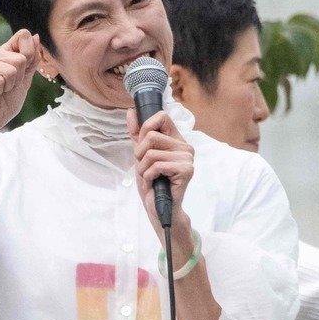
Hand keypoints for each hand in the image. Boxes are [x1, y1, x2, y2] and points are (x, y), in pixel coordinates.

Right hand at [0, 29, 40, 134]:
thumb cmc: (5, 101)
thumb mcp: (25, 79)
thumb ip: (32, 59)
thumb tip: (36, 36)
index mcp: (4, 51)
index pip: (23, 36)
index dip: (28, 55)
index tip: (20, 74)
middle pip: (20, 59)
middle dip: (17, 79)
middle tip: (5, 87)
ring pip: (10, 71)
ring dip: (7, 86)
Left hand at [127, 107, 195, 237]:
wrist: (158, 207)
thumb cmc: (152, 182)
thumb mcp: (140, 155)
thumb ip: (137, 133)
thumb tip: (130, 112)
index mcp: (176, 140)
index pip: (162, 117)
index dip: (146, 128)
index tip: (143, 146)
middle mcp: (185, 146)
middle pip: (151, 136)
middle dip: (140, 155)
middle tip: (146, 168)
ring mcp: (187, 158)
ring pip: (151, 153)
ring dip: (143, 169)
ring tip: (150, 177)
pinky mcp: (186, 170)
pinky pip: (156, 166)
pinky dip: (148, 177)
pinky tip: (154, 183)